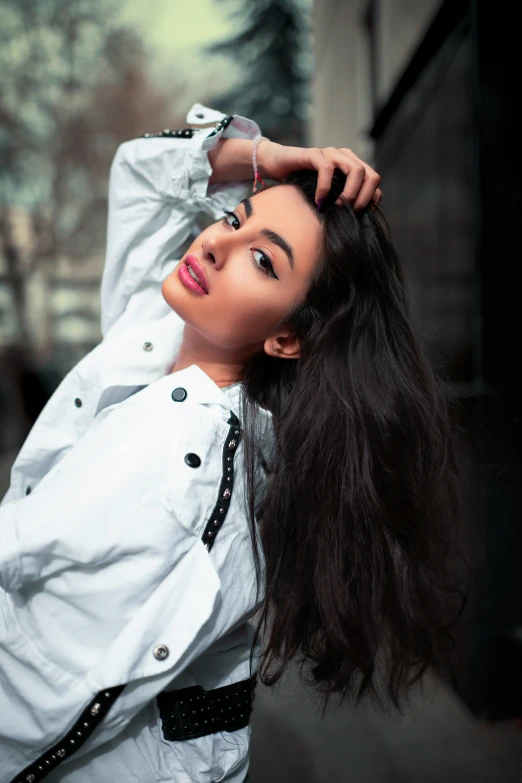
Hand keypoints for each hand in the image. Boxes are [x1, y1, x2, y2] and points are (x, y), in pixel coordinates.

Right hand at [258, 140, 381, 210]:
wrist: (275, 166)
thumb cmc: (300, 185)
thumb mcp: (326, 196)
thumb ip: (339, 202)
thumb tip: (353, 224)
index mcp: (351, 166)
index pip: (374, 181)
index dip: (372, 200)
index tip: (361, 216)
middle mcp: (344, 157)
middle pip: (370, 174)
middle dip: (365, 197)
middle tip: (352, 212)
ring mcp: (330, 153)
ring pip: (355, 169)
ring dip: (350, 192)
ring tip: (339, 206)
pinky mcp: (313, 153)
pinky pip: (326, 168)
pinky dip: (325, 187)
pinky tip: (319, 201)